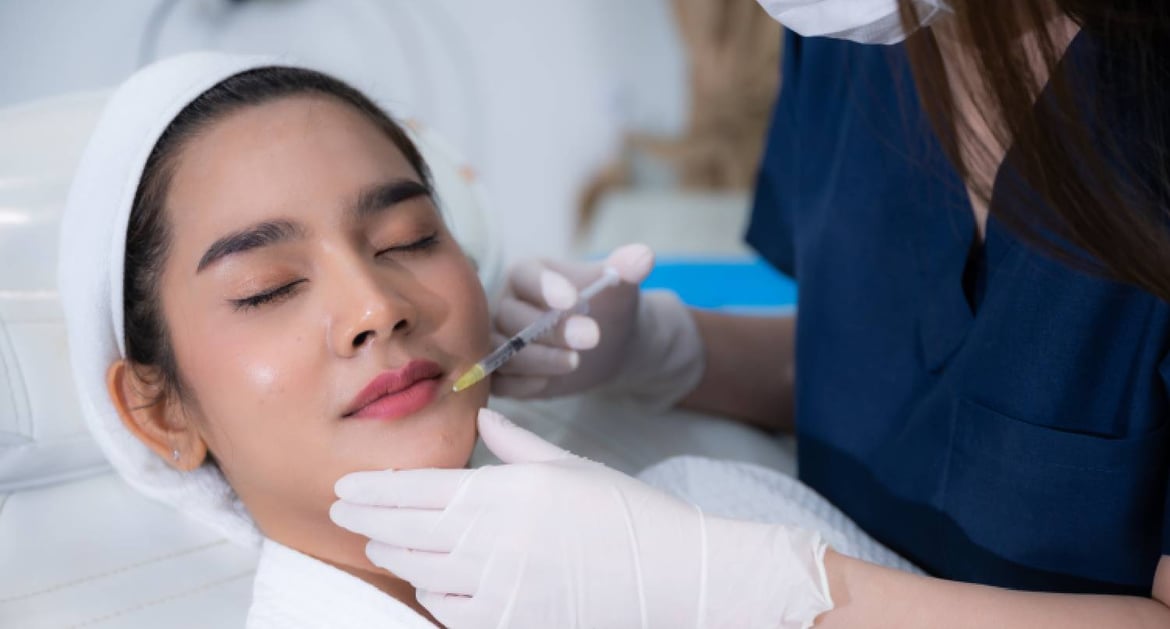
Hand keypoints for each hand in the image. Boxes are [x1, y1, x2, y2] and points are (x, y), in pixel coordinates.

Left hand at [330, 409, 832, 628]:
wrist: (674, 576)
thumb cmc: (627, 515)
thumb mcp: (572, 467)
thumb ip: (518, 445)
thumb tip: (488, 418)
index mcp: (507, 490)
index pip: (419, 489)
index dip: (375, 488)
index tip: (345, 485)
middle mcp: (495, 537)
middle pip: (407, 530)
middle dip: (369, 519)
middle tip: (344, 511)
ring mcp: (500, 586)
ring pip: (421, 571)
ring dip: (394, 554)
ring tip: (379, 543)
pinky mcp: (511, 623)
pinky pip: (450, 611)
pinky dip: (432, 594)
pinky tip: (426, 582)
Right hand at [492, 243, 704, 409]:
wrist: (607, 342)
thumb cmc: (608, 307)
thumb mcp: (619, 286)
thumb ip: (626, 269)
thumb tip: (644, 256)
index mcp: (527, 274)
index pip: (525, 277)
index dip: (545, 288)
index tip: (573, 300)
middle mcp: (505, 304)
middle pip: (511, 317)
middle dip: (550, 329)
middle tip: (591, 336)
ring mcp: (500, 339)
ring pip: (502, 350)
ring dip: (538, 359)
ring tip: (575, 362)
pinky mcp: (503, 371)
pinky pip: (499, 381)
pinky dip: (520, 385)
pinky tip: (548, 383)